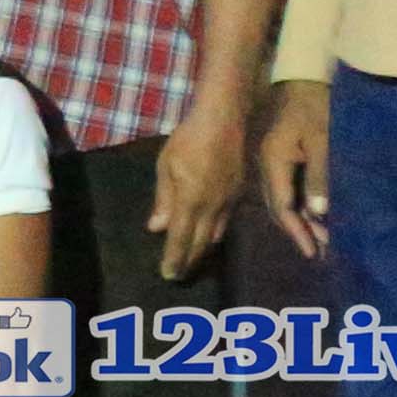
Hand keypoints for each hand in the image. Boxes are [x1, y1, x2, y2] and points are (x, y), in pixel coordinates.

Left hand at [148, 103, 245, 278]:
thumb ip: (163, 199)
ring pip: (216, 236)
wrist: (224, 121)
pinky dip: (216, 234)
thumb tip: (156, 228)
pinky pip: (227, 222)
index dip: (174, 259)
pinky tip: (210, 236)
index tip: (168, 275)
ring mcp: (229, 202)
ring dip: (203, 250)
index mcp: (191, 201)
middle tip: (179, 275)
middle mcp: (212, 207)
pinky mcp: (239, 194)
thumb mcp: (166, 166)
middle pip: (200, 243)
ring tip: (193, 260)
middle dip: (189, 261)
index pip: (180, 239)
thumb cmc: (188, 140)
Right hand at [254, 80, 333, 256]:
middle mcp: (267, 166)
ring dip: (300, 219)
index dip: (297, 231)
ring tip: (321, 237)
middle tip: (320, 251)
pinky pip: (287, 188)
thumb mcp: (322, 141)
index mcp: (274, 162)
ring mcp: (272, 161)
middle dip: (298, 230)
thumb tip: (317, 213)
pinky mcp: (281, 156)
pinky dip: (300, 204)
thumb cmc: (315, 107)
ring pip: (282, 199)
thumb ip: (319, 177)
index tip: (312, 251)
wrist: (304, 77)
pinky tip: (314, 213)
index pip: (282, 206)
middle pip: (278, 207)